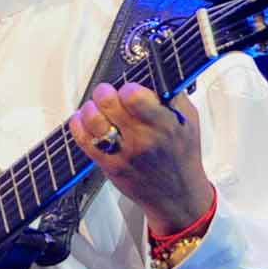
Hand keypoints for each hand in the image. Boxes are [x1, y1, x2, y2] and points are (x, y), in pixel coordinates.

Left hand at [67, 82, 214, 235]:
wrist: (177, 196)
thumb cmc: (182, 156)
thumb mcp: (189, 121)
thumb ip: (173, 96)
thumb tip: (157, 71)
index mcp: (165, 123)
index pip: (136, 96)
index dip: (127, 88)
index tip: (129, 89)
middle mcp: (143, 138)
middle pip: (110, 104)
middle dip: (105, 92)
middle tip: (107, 92)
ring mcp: (124, 153)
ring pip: (94, 121)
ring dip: (89, 108)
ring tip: (94, 106)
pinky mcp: (110, 166)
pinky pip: (84, 142)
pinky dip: (78, 126)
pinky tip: (82, 120)